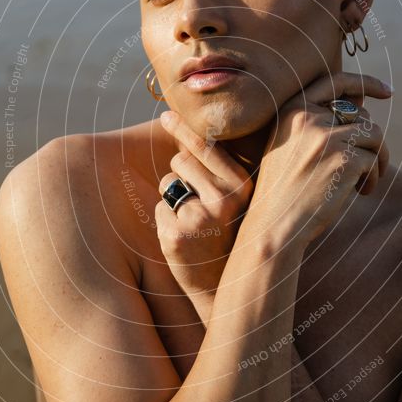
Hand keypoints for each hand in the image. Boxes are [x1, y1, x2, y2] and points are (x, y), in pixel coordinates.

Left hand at [155, 111, 253, 325]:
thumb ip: (217, 167)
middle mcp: (224, 199)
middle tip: (200, 204)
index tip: (167, 115)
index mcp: (242, 186)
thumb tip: (186, 124)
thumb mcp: (234, 199)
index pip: (204, 147)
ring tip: (195, 222)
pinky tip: (184, 239)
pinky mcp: (177, 235)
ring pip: (168, 183)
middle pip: (181, 161)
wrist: (223, 286)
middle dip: (182, 175)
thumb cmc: (227, 234)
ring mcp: (200, 218)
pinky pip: (159, 209)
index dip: (182, 129)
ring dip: (173, 198)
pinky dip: (166, 221)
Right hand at [248, 71, 391, 245]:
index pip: (335, 80)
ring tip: (364, 182)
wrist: (273, 225)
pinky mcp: (344, 159)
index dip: (366, 82)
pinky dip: (373, 177)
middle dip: (369, 142)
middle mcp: (308, 117)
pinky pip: (374, 159)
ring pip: (374, 135)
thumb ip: (322, 121)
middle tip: (364, 169)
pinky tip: (361, 193)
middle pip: (361, 115)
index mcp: (291, 110)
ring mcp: (326, 137)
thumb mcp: (292, 146)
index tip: (387, 90)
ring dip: (376, 160)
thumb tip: (362, 99)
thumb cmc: (284, 189)